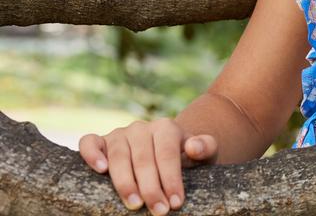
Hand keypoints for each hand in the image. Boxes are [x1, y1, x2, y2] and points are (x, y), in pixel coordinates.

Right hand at [78, 119, 217, 214]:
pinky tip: (100, 170)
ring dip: (125, 182)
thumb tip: (194, 147)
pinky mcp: (101, 142)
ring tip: (134, 204)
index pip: (167, 154)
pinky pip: (89, 142)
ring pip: (118, 156)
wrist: (168, 152)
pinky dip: (92, 154)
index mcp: (165, 128)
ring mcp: (119, 134)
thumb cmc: (187, 157)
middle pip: (143, 159)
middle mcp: (140, 128)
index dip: (171, 179)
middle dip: (151, 188)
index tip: (176, 203)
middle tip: (159, 211)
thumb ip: (206, 147)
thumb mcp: (203, 152)